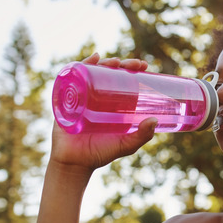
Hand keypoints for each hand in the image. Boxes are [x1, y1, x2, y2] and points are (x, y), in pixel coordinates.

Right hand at [49, 53, 155, 173]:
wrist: (74, 163)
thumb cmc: (100, 153)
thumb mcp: (125, 145)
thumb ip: (141, 136)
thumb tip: (154, 120)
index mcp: (112, 104)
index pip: (123, 80)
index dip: (132, 70)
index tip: (144, 65)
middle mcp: (97, 97)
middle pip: (109, 73)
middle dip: (121, 64)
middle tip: (134, 64)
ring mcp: (82, 96)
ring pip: (93, 72)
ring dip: (104, 62)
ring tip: (114, 62)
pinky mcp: (68, 99)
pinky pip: (73, 79)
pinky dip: (81, 66)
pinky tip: (92, 59)